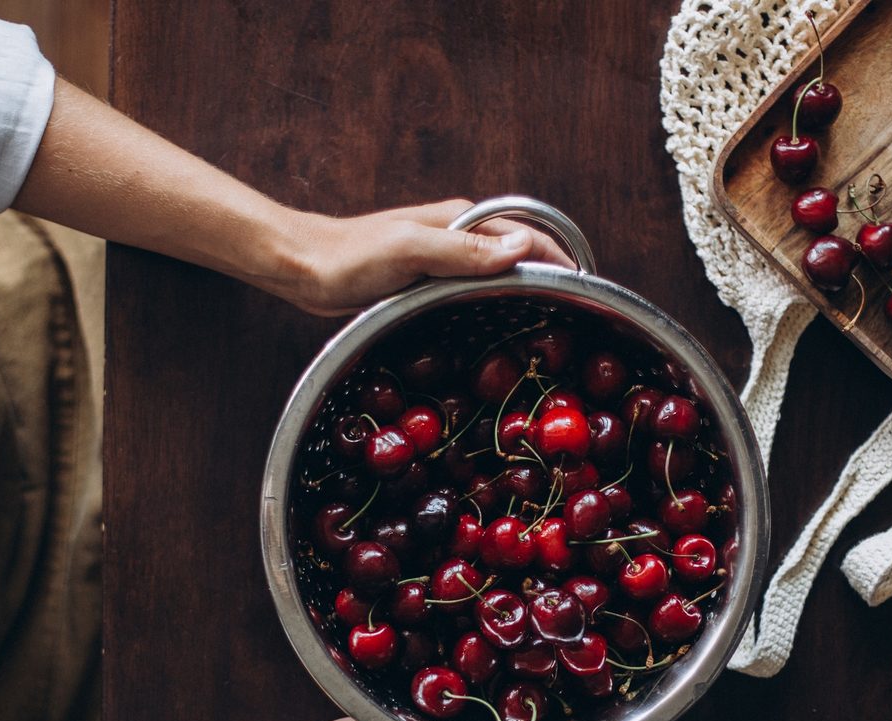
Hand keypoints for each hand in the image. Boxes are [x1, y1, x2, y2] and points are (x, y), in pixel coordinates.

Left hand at [273, 200, 575, 316]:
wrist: (304, 266)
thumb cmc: (351, 257)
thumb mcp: (411, 249)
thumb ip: (464, 249)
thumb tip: (522, 250)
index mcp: (461, 220)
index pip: (528, 235)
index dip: (561, 259)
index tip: (586, 289)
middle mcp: (458, 234)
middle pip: (519, 254)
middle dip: (552, 276)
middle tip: (576, 316)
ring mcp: (443, 257)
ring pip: (498, 273)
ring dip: (526, 292)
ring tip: (548, 325)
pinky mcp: (427, 279)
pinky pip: (473, 289)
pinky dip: (495, 304)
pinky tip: (497, 328)